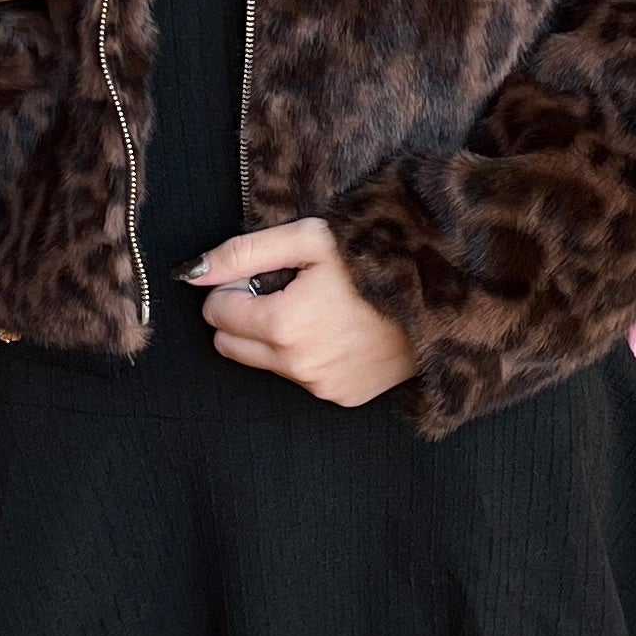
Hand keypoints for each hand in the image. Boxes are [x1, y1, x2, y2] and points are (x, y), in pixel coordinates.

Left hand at [183, 219, 418, 408]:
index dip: (234, 288)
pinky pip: (301, 378)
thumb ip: (243, 253)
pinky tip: (340, 331)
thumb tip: (192, 274)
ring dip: (276, 338)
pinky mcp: (341, 397)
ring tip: (320, 309)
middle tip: (285, 292)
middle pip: (230, 345)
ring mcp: (319, 386)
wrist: (443, 296)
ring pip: (264, 363)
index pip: (217, 313)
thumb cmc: (375, 259)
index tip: (266, 275)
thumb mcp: (308, 239)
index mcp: (282, 324)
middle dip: (244, 317)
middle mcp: (296, 365)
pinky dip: (307, 356)